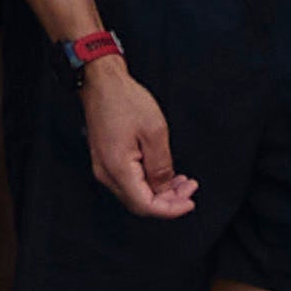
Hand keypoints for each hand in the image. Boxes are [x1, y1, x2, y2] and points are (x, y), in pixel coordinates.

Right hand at [81, 57, 195, 219]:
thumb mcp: (154, 131)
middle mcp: (107, 173)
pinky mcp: (106, 160)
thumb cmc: (125, 100)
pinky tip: (164, 175)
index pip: (145, 205)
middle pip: (140, 203)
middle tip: (190, 189)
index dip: (170, 209)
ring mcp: (104, 167)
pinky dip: (149, 183)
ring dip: (160, 193)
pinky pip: (129, 182)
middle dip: (168, 202)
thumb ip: (161, 165)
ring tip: (182, 182)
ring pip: (135, 194)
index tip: (190, 202)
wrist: (101, 82)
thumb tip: (165, 189)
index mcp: (117, 168)